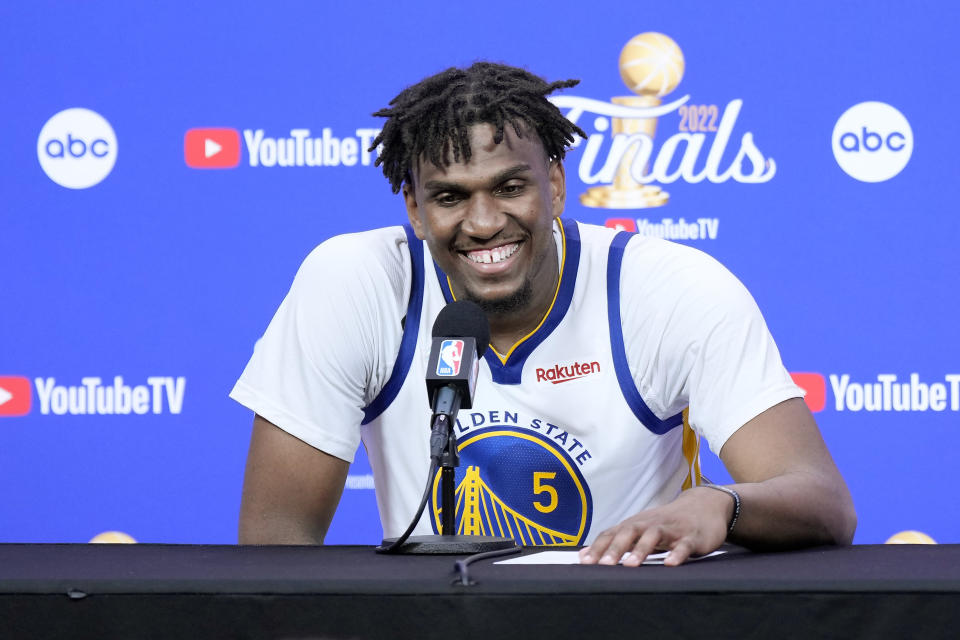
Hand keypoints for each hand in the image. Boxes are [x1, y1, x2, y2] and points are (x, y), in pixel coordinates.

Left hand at [578, 486, 732, 566]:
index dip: (598, 548)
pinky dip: (677, 554)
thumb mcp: (640, 529)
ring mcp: (671, 529)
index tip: (584, 563)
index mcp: (635, 524)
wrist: (704, 506)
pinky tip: (671, 564)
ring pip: (654, 536)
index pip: (612, 534)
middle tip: (603, 565)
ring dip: (641, 549)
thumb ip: (615, 541)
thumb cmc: (666, 522)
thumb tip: (585, 554)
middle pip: (629, 532)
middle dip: (615, 548)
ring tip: (631, 565)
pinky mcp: (692, 537)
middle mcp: (650, 524)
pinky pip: (684, 545)